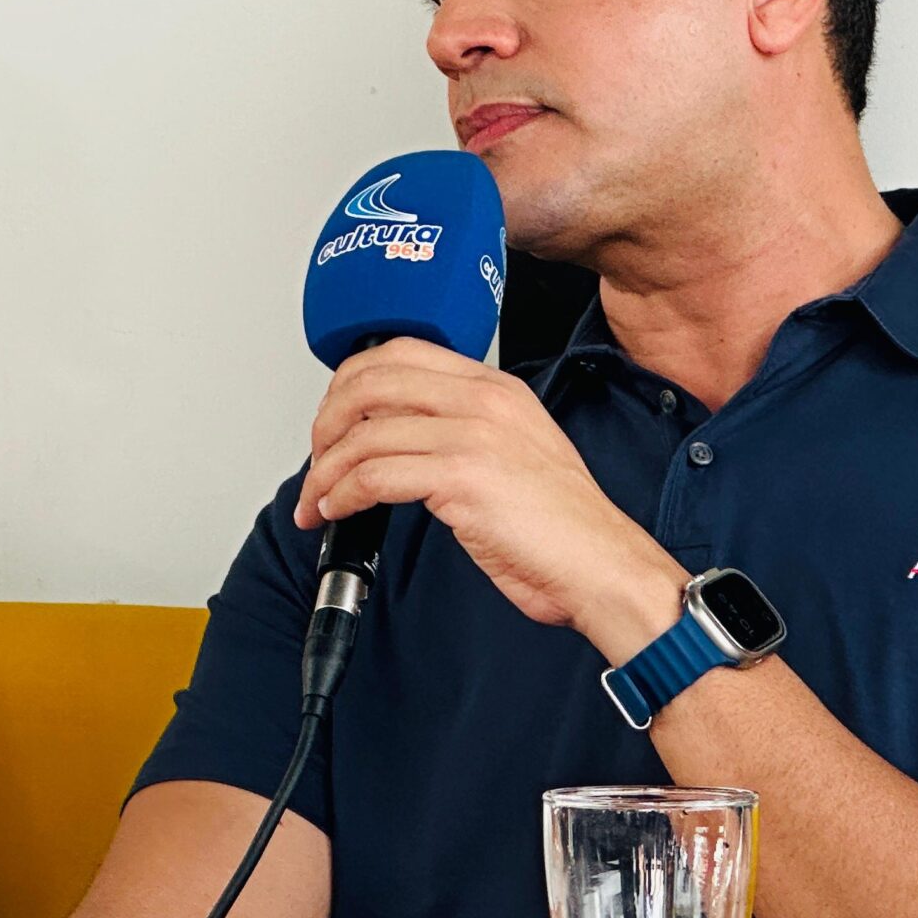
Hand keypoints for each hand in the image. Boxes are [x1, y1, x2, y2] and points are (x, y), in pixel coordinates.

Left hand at [294, 339, 683, 660]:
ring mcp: (473, 434)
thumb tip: (398, 441)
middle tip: (317, 456)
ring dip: (324, 470)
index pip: (401, 353)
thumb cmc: (561, 524)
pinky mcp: (462, 477)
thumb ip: (464, 432)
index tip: (336, 419)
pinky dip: (341, 495)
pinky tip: (337, 511)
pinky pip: (373, 475)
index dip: (351, 382)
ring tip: (316, 499)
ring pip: (364, 432)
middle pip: (371, 380)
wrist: (601, 564)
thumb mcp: (514, 452)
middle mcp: (483, 399)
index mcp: (496, 387)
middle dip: (326, 421)